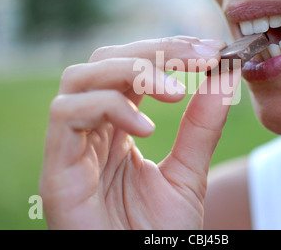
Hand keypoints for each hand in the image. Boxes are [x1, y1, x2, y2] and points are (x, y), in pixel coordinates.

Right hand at [39, 36, 239, 228]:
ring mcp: (70, 147)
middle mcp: (91, 130)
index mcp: (117, 127)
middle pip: (105, 61)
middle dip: (154, 52)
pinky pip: (67, 115)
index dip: (168, 51)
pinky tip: (147, 129)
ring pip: (80, 77)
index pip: (132, 67)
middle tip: (201, 57)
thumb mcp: (188, 174)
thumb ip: (201, 128)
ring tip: (175, 91)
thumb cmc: (156, 234)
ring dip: (131, 72)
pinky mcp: (56, 169)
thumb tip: (223, 77)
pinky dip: (108, 107)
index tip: (210, 50)